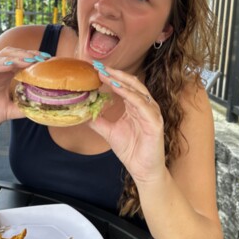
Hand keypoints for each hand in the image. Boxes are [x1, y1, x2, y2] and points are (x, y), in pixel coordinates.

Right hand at [0, 47, 47, 136]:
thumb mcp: (8, 111)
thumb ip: (23, 107)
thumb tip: (42, 108)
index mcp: (3, 76)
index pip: (20, 60)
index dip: (33, 58)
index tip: (48, 60)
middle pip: (12, 54)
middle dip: (27, 54)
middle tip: (42, 58)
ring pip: (0, 58)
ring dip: (16, 57)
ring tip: (29, 60)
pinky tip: (9, 65)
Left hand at [89, 67, 165, 183]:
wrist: (143, 170)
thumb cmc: (132, 151)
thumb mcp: (109, 132)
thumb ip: (98, 121)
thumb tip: (84, 111)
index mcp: (136, 107)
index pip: (124, 86)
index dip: (112, 77)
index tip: (96, 70)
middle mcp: (145, 107)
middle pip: (132, 84)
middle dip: (116, 74)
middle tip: (100, 67)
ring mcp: (152, 113)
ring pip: (138, 91)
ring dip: (122, 82)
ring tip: (107, 75)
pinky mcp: (155, 122)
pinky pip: (143, 105)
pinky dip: (131, 96)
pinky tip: (119, 90)